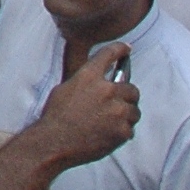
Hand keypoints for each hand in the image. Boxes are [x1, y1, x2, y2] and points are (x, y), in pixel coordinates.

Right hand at [32, 44, 139, 166]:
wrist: (55, 142)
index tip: (127, 48)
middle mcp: (106, 90)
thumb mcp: (65, 88)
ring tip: (111, 123)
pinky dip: (122, 132)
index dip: (120, 49)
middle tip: (118, 104)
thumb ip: (85, 82)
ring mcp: (117, 111)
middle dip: (127, 96)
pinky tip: (108, 135)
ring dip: (127, 115)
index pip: (109, 54)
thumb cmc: (56, 116)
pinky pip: (130, 129)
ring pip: (135, 110)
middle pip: (132, 88)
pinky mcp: (122, 130)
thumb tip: (97, 82)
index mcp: (89, 76)